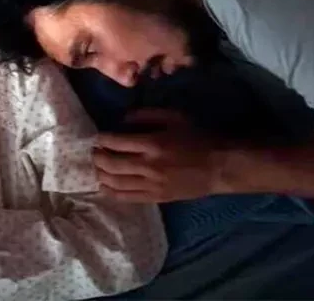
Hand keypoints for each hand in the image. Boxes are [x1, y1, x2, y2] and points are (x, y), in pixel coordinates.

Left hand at [92, 108, 222, 202]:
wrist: (219, 166)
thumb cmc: (197, 137)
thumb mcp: (174, 116)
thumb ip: (146, 114)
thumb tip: (122, 120)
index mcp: (153, 143)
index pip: (116, 142)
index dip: (102, 139)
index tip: (97, 137)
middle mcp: (149, 166)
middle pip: (111, 164)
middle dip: (97, 157)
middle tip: (94, 152)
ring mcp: (152, 185)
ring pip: (116, 183)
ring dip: (101, 175)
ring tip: (97, 167)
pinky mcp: (157, 198)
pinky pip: (128, 198)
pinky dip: (112, 193)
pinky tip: (104, 187)